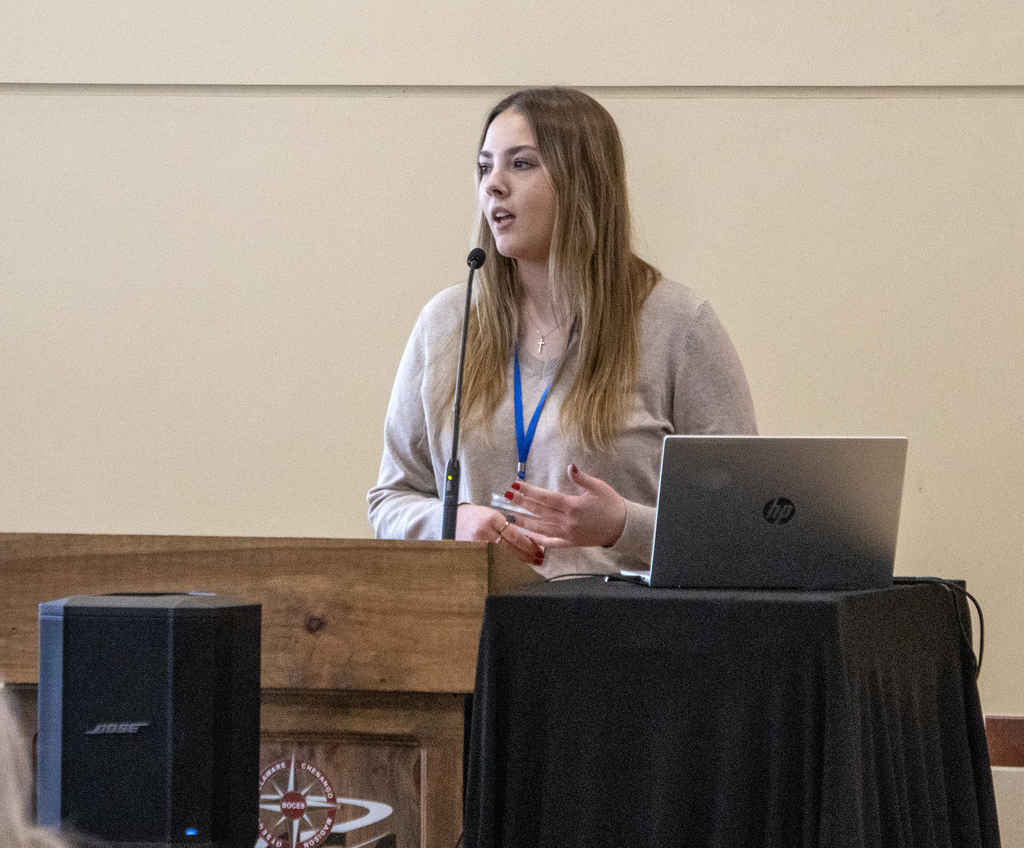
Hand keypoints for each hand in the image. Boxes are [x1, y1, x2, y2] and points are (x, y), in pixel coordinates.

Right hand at [456, 503, 545, 567]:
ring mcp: (476, 544)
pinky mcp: (472, 552)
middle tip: (539, 559)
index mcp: (492, 518)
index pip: (514, 535)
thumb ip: (508, 526)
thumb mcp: (493, 515)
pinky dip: (503, 563)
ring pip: (502, 555)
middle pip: (510, 547)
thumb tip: (528, 540)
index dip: (528, 545)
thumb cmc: (476, 515)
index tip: (539, 550)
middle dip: (526, 554)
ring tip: (530, 563)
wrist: (453, 517)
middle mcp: (484, 531)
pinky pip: (491, 559)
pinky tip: (513, 566)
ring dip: (517, 560)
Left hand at [502, 464, 626, 548]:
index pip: (546, 497)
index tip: (516, 485)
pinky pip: (551, 543)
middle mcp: (567, 521)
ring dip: (525, 522)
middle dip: (522, 503)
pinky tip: (527, 536)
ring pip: (541, 528)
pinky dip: (538, 540)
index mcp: (572, 505)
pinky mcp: (570, 543)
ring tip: (510, 517)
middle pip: (540, 512)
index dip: (529, 491)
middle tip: (506, 496)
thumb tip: (570, 467)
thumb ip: (582, 478)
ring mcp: (567, 534)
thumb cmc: (611, 504)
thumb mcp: (598, 487)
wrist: (623, 527)